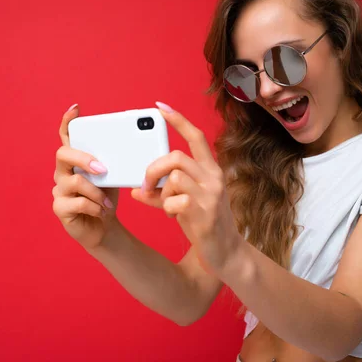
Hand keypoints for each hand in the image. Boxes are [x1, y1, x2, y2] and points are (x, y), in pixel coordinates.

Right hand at [52, 104, 120, 250]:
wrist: (105, 228)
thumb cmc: (107, 198)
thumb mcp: (114, 177)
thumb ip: (115, 163)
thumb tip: (132, 148)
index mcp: (76, 161)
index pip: (67, 136)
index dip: (68, 121)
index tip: (75, 108)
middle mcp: (63, 172)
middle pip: (63, 154)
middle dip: (84, 159)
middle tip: (103, 169)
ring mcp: (59, 190)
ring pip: (75, 182)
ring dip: (97, 192)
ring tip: (108, 202)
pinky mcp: (60, 208)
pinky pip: (78, 203)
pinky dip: (95, 208)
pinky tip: (102, 212)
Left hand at [131, 102, 242, 273]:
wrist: (226, 253)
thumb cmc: (203, 224)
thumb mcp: (184, 204)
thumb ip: (161, 194)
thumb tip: (136, 189)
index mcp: (211, 170)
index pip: (195, 137)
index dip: (178, 120)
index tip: (160, 107)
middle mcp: (214, 178)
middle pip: (176, 156)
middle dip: (154, 168)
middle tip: (146, 184)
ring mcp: (211, 194)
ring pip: (174, 177)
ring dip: (161, 192)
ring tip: (164, 204)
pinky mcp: (204, 212)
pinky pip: (174, 201)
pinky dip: (166, 208)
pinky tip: (173, 217)